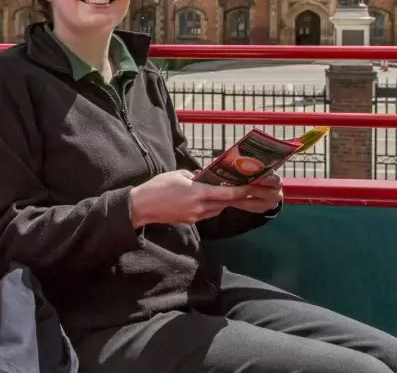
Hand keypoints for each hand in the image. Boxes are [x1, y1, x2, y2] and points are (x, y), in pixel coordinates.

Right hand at [128, 170, 282, 226]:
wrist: (142, 207)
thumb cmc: (158, 187)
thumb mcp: (178, 174)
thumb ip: (195, 176)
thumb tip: (205, 177)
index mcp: (198, 193)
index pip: (226, 193)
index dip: (241, 191)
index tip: (253, 187)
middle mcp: (201, 207)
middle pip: (226, 203)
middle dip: (238, 197)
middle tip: (250, 191)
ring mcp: (196, 216)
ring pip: (218, 208)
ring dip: (225, 201)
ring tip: (231, 192)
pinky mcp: (191, 221)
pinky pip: (208, 213)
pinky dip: (213, 206)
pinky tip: (210, 199)